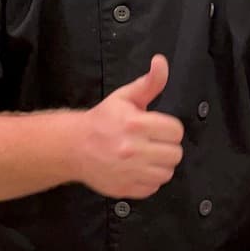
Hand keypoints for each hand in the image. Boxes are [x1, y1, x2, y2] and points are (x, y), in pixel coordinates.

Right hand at [76, 55, 183, 197]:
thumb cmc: (103, 119)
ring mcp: (129, 171)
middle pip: (175, 154)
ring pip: (167, 172)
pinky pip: (153, 187)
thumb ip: (149, 82)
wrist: (74, 146)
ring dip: (160, 164)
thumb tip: (161, 62)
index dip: (169, 129)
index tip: (158, 128)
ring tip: (147, 156)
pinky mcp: (125, 188)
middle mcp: (133, 149)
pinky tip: (138, 169)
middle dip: (166, 146)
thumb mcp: (125, 97)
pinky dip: (149, 179)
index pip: (176, 131)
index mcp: (135, 124)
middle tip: (153, 142)